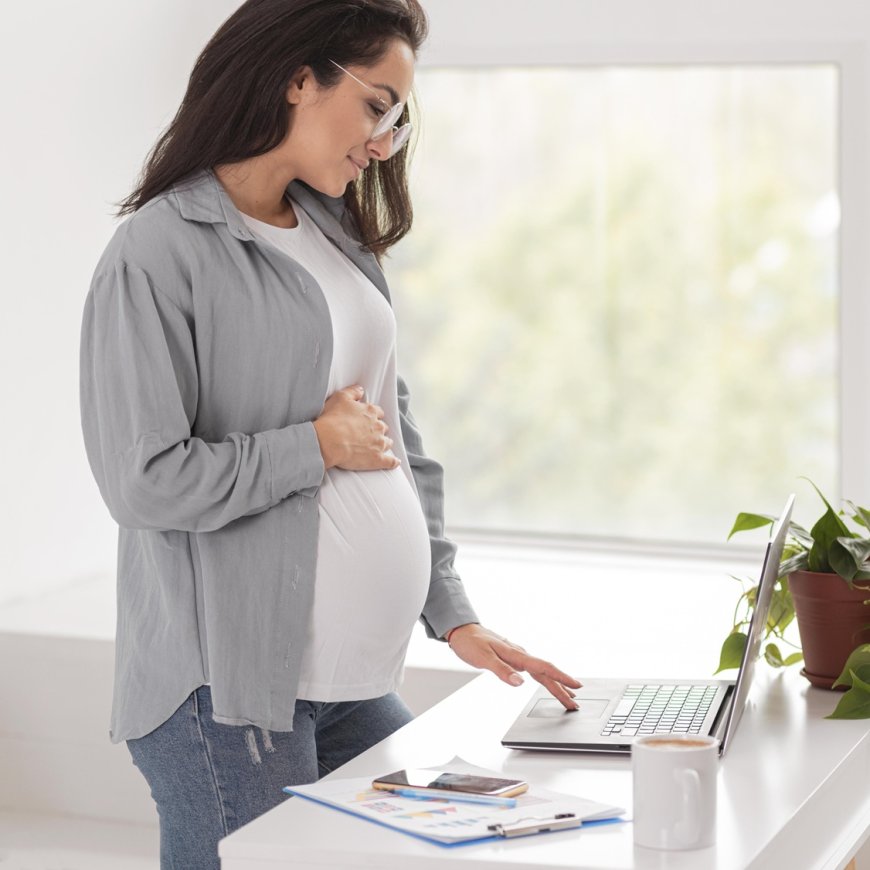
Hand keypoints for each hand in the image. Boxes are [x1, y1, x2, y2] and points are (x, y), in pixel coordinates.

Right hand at [313, 385, 399, 470]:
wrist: (328, 441)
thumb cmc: (332, 419)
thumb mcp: (340, 397)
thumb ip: (353, 392)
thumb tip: (361, 390)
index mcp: (371, 412)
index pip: (378, 412)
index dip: (373, 416)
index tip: (368, 419)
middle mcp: (378, 427)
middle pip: (383, 428)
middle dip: (378, 430)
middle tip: (368, 433)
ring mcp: (379, 443)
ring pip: (387, 442)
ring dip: (383, 443)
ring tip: (376, 447)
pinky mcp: (377, 459)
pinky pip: (390, 462)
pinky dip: (393, 462)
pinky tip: (394, 462)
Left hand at [446, 624, 580, 709]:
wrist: (462, 630)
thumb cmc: (470, 642)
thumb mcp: (483, 658)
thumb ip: (502, 671)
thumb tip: (519, 683)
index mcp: (516, 654)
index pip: (543, 667)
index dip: (560, 678)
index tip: (575, 686)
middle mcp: (520, 655)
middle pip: (546, 672)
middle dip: (562, 687)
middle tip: (575, 702)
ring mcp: (517, 656)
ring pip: (541, 672)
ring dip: (555, 684)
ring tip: (568, 696)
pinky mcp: (513, 658)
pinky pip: (533, 670)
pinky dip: (544, 678)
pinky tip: (548, 682)